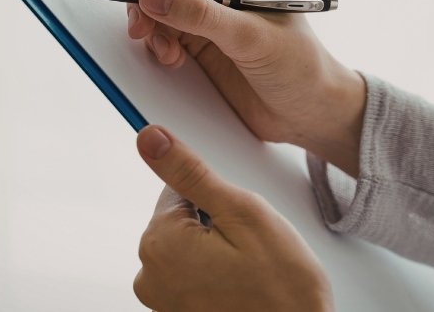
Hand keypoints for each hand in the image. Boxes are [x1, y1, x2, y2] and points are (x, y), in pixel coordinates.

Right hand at [127, 0, 365, 175]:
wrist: (305, 110)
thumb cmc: (300, 66)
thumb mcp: (251, 38)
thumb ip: (201, 16)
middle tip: (143, 21)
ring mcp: (207, 2)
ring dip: (149, 19)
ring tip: (161, 48)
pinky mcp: (194, 31)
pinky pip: (158, 23)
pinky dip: (155, 40)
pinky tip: (172, 59)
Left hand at [132, 125, 333, 311]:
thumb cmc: (283, 287)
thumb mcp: (241, 212)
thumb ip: (191, 172)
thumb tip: (150, 137)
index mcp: (159, 242)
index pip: (178, 188)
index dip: (217, 198)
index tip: (238, 222)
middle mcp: (150, 275)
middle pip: (182, 218)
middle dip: (217, 224)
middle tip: (251, 248)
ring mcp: (162, 300)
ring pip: (190, 245)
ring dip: (218, 249)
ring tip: (249, 270)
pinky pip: (193, 274)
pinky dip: (216, 273)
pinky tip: (242, 286)